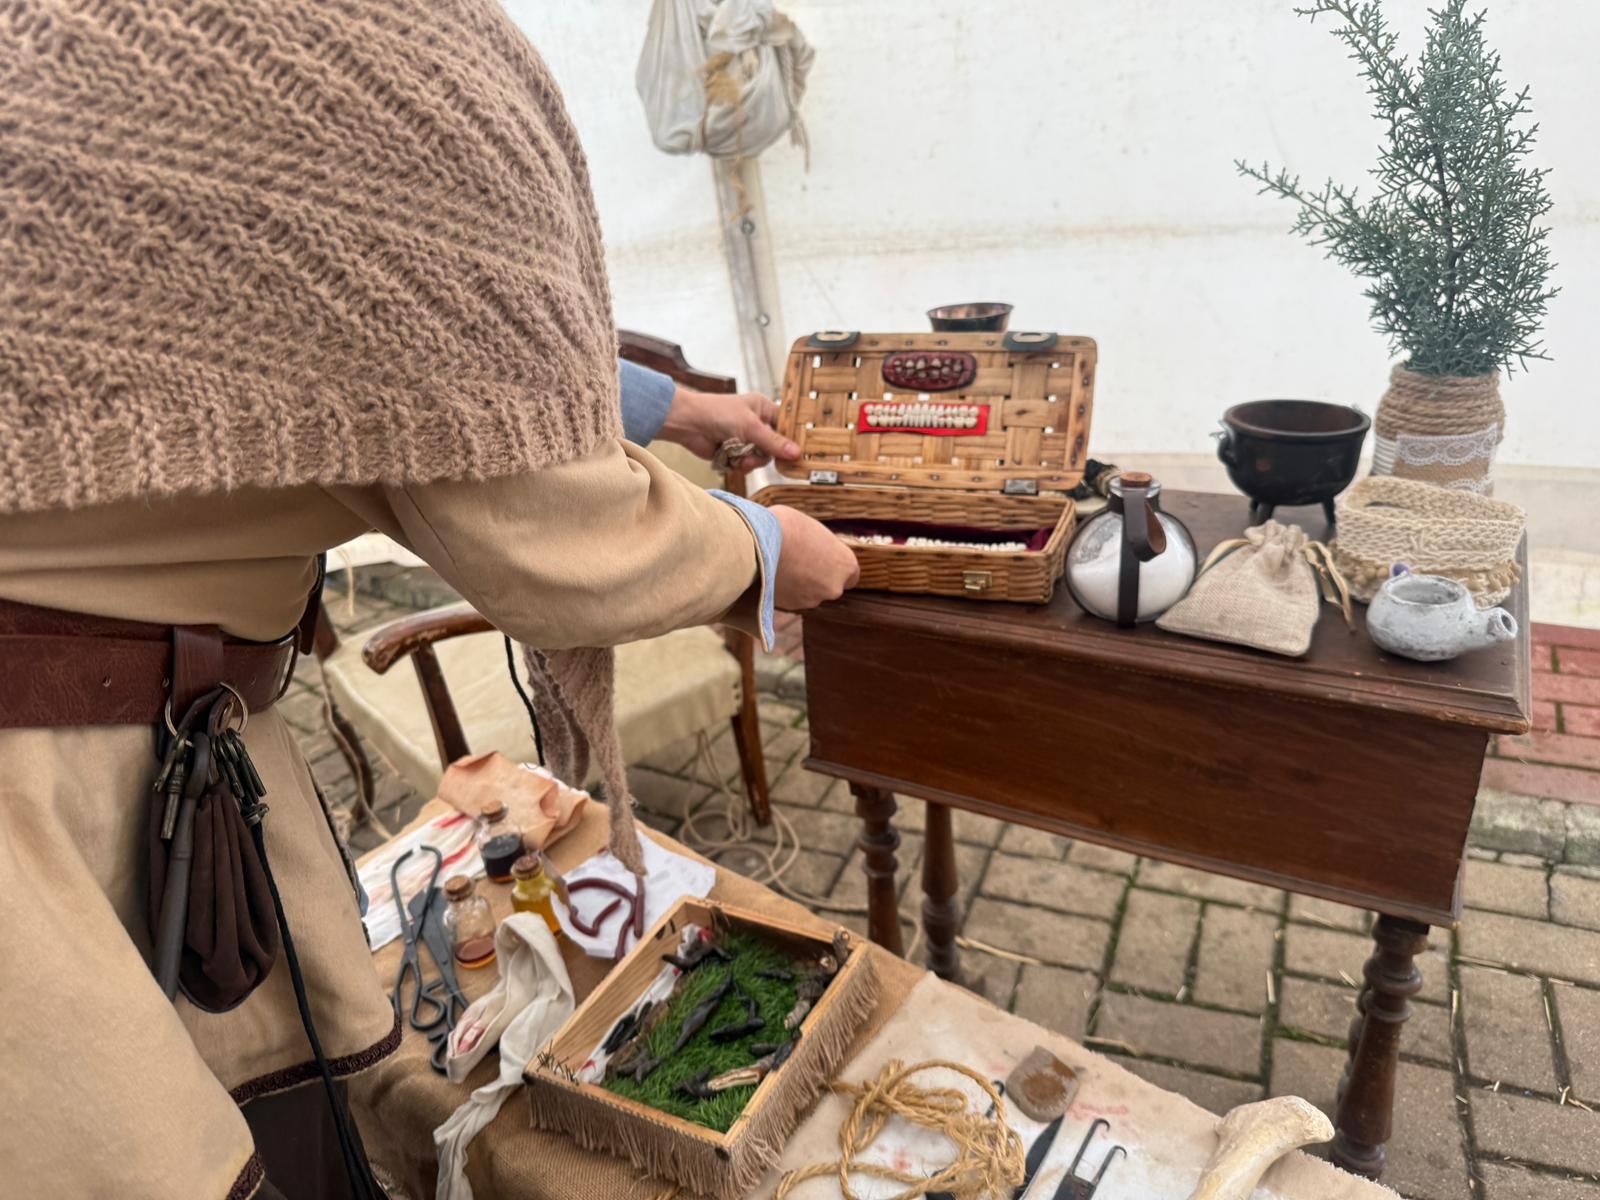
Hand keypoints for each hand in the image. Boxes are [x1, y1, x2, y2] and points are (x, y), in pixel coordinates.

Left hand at [658, 388, 799, 470]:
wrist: (688, 423)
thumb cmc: (718, 413)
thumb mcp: (751, 427)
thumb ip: (773, 442)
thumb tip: (796, 453)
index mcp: (763, 409)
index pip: (785, 426)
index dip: (789, 440)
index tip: (795, 453)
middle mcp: (756, 423)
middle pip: (774, 447)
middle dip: (764, 454)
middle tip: (756, 455)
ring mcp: (744, 439)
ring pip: (760, 459)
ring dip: (750, 461)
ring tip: (739, 457)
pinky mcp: (734, 452)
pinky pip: (746, 465)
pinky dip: (739, 465)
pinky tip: (731, 460)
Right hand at [768, 505, 859, 609]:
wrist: (755, 543)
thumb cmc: (785, 527)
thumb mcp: (811, 529)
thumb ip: (820, 545)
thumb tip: (814, 548)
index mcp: (845, 564)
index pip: (851, 575)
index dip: (835, 568)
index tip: (823, 560)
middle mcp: (833, 587)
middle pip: (829, 586)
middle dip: (817, 577)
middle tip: (799, 560)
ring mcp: (811, 600)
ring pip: (809, 594)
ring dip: (799, 584)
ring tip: (782, 565)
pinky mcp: (789, 608)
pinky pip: (790, 599)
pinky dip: (784, 590)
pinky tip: (772, 574)